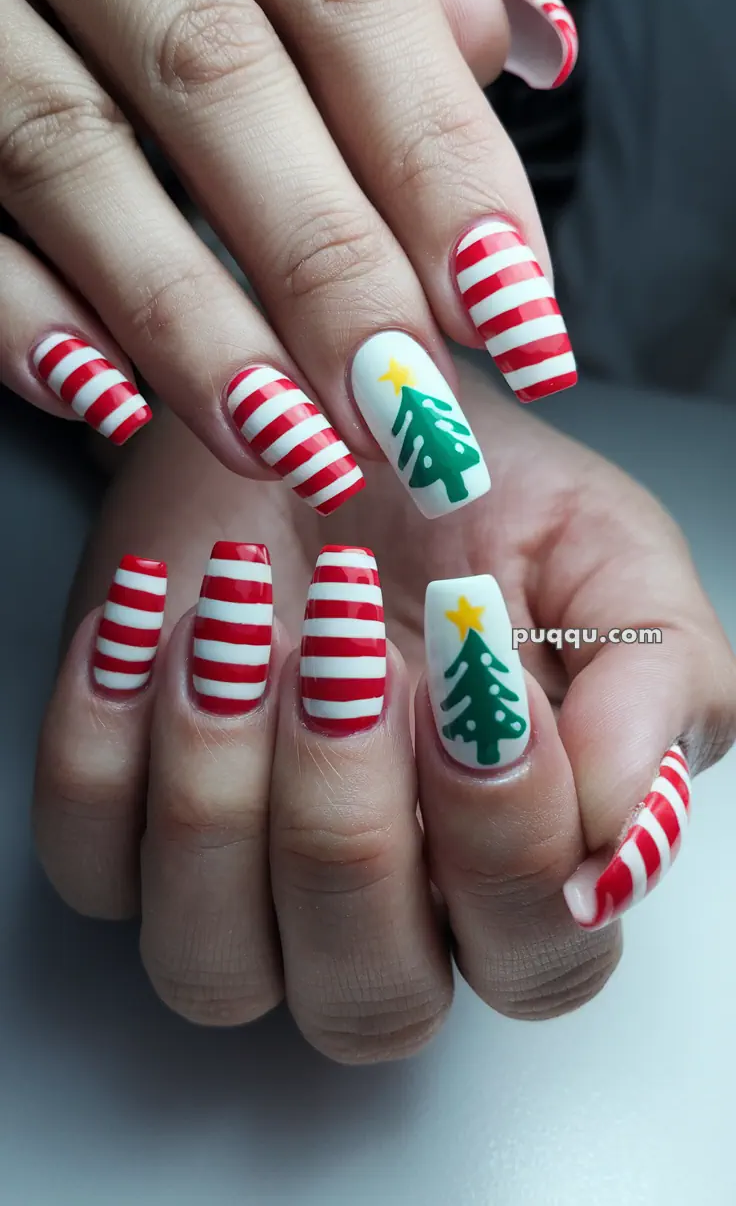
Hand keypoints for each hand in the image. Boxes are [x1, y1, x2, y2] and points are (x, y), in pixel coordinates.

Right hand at [0, 0, 576, 518]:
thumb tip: (493, 37)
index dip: (436, 158)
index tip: (510, 312)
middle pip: (218, 77)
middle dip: (328, 265)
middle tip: (405, 411)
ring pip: (70, 154)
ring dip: (190, 321)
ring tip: (286, 443)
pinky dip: (25, 317)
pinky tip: (109, 402)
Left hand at [36, 362, 733, 1057]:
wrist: (325, 411)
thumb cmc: (473, 496)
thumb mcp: (608, 555)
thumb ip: (657, 682)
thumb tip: (628, 825)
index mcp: (518, 863)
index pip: (538, 959)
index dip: (510, 843)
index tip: (483, 682)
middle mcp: (380, 906)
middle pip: (369, 1001)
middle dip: (353, 832)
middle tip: (354, 658)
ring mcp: (238, 882)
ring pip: (211, 963)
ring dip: (221, 791)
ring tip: (245, 621)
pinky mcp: (121, 823)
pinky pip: (88, 858)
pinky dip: (103, 736)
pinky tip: (158, 616)